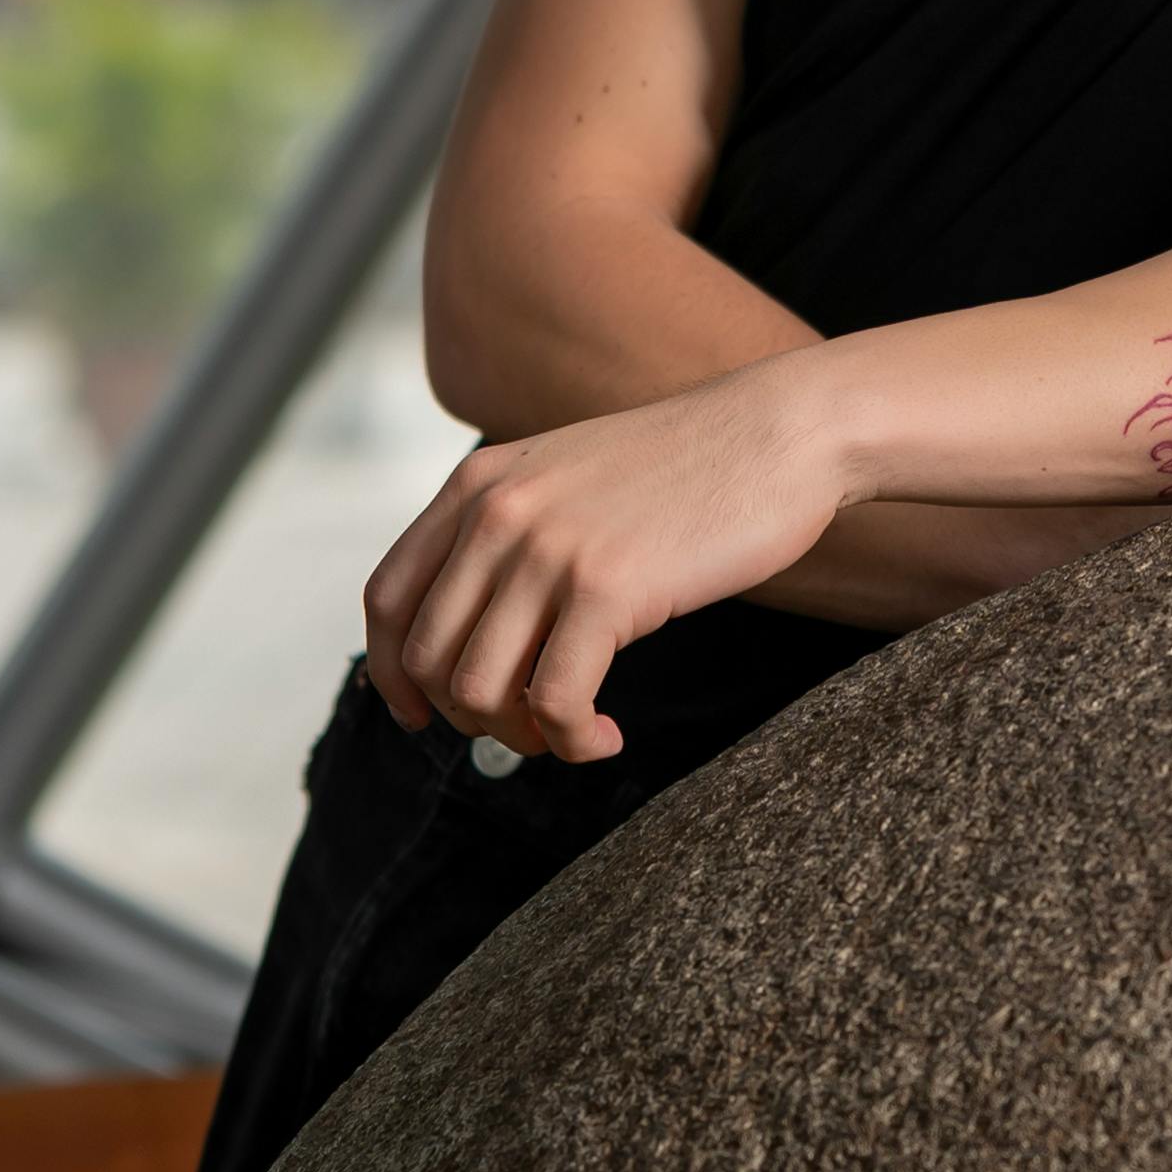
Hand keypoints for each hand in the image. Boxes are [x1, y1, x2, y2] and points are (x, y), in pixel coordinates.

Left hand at [364, 353, 864, 762]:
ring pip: (478, 691)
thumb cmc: (695, 465)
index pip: (387, 597)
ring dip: (519, 737)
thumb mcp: (573, 477)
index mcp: (481, 483)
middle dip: (468, 717)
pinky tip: (606, 737)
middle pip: (427, 658)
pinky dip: (572, 741)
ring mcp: (548, 549)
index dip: (392, 674)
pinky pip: (555, 702)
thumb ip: (515, 533)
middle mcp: (498, 512)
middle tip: (528, 730)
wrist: (785, 430)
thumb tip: (479, 635)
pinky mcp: (607, 588)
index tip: (422, 714)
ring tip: (571, 732)